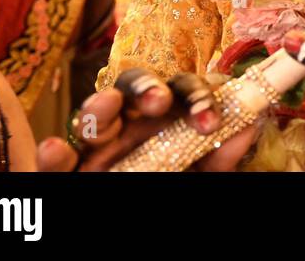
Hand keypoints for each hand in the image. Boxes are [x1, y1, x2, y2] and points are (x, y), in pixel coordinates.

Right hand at [37, 69, 255, 171]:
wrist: (150, 217)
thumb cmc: (175, 181)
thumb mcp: (202, 174)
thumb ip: (222, 154)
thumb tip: (252, 122)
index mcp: (168, 117)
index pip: (181, 90)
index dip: (196, 97)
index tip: (210, 121)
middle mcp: (131, 122)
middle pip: (134, 87)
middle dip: (146, 87)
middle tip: (159, 102)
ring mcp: (98, 144)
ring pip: (94, 112)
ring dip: (99, 105)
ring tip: (105, 107)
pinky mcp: (68, 169)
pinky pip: (57, 158)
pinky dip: (52, 152)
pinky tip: (54, 147)